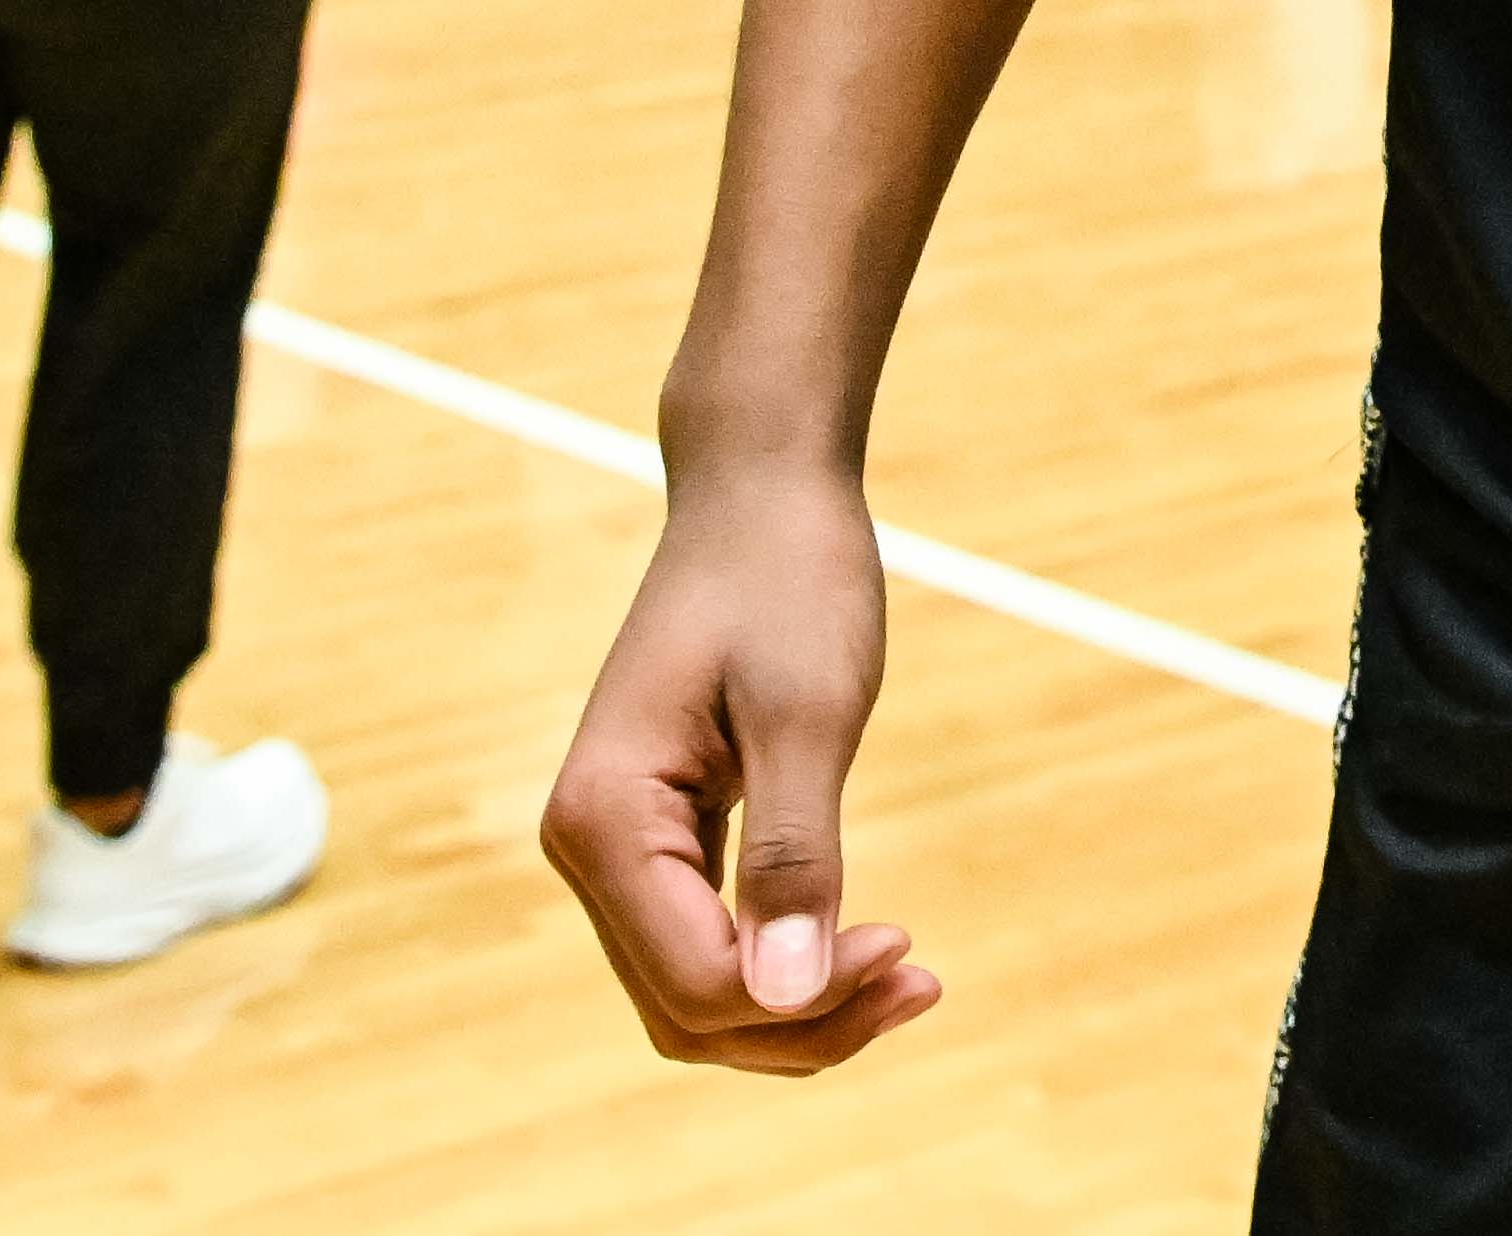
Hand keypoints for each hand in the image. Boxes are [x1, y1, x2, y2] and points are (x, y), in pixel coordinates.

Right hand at [542, 458, 938, 1072]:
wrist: (761, 490)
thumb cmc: (788, 579)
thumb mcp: (808, 717)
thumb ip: (793, 860)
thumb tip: (785, 1001)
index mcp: (604, 822)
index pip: (697, 982)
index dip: (805, 997)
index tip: (909, 943)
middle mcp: (588, 847)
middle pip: (688, 1010)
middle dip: (803, 1022)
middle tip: (923, 982)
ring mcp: (617, 844)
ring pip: (695, 993)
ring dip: (798, 1009)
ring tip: (911, 981)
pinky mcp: (657, 834)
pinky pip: (707, 942)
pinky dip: (782, 965)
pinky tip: (865, 948)